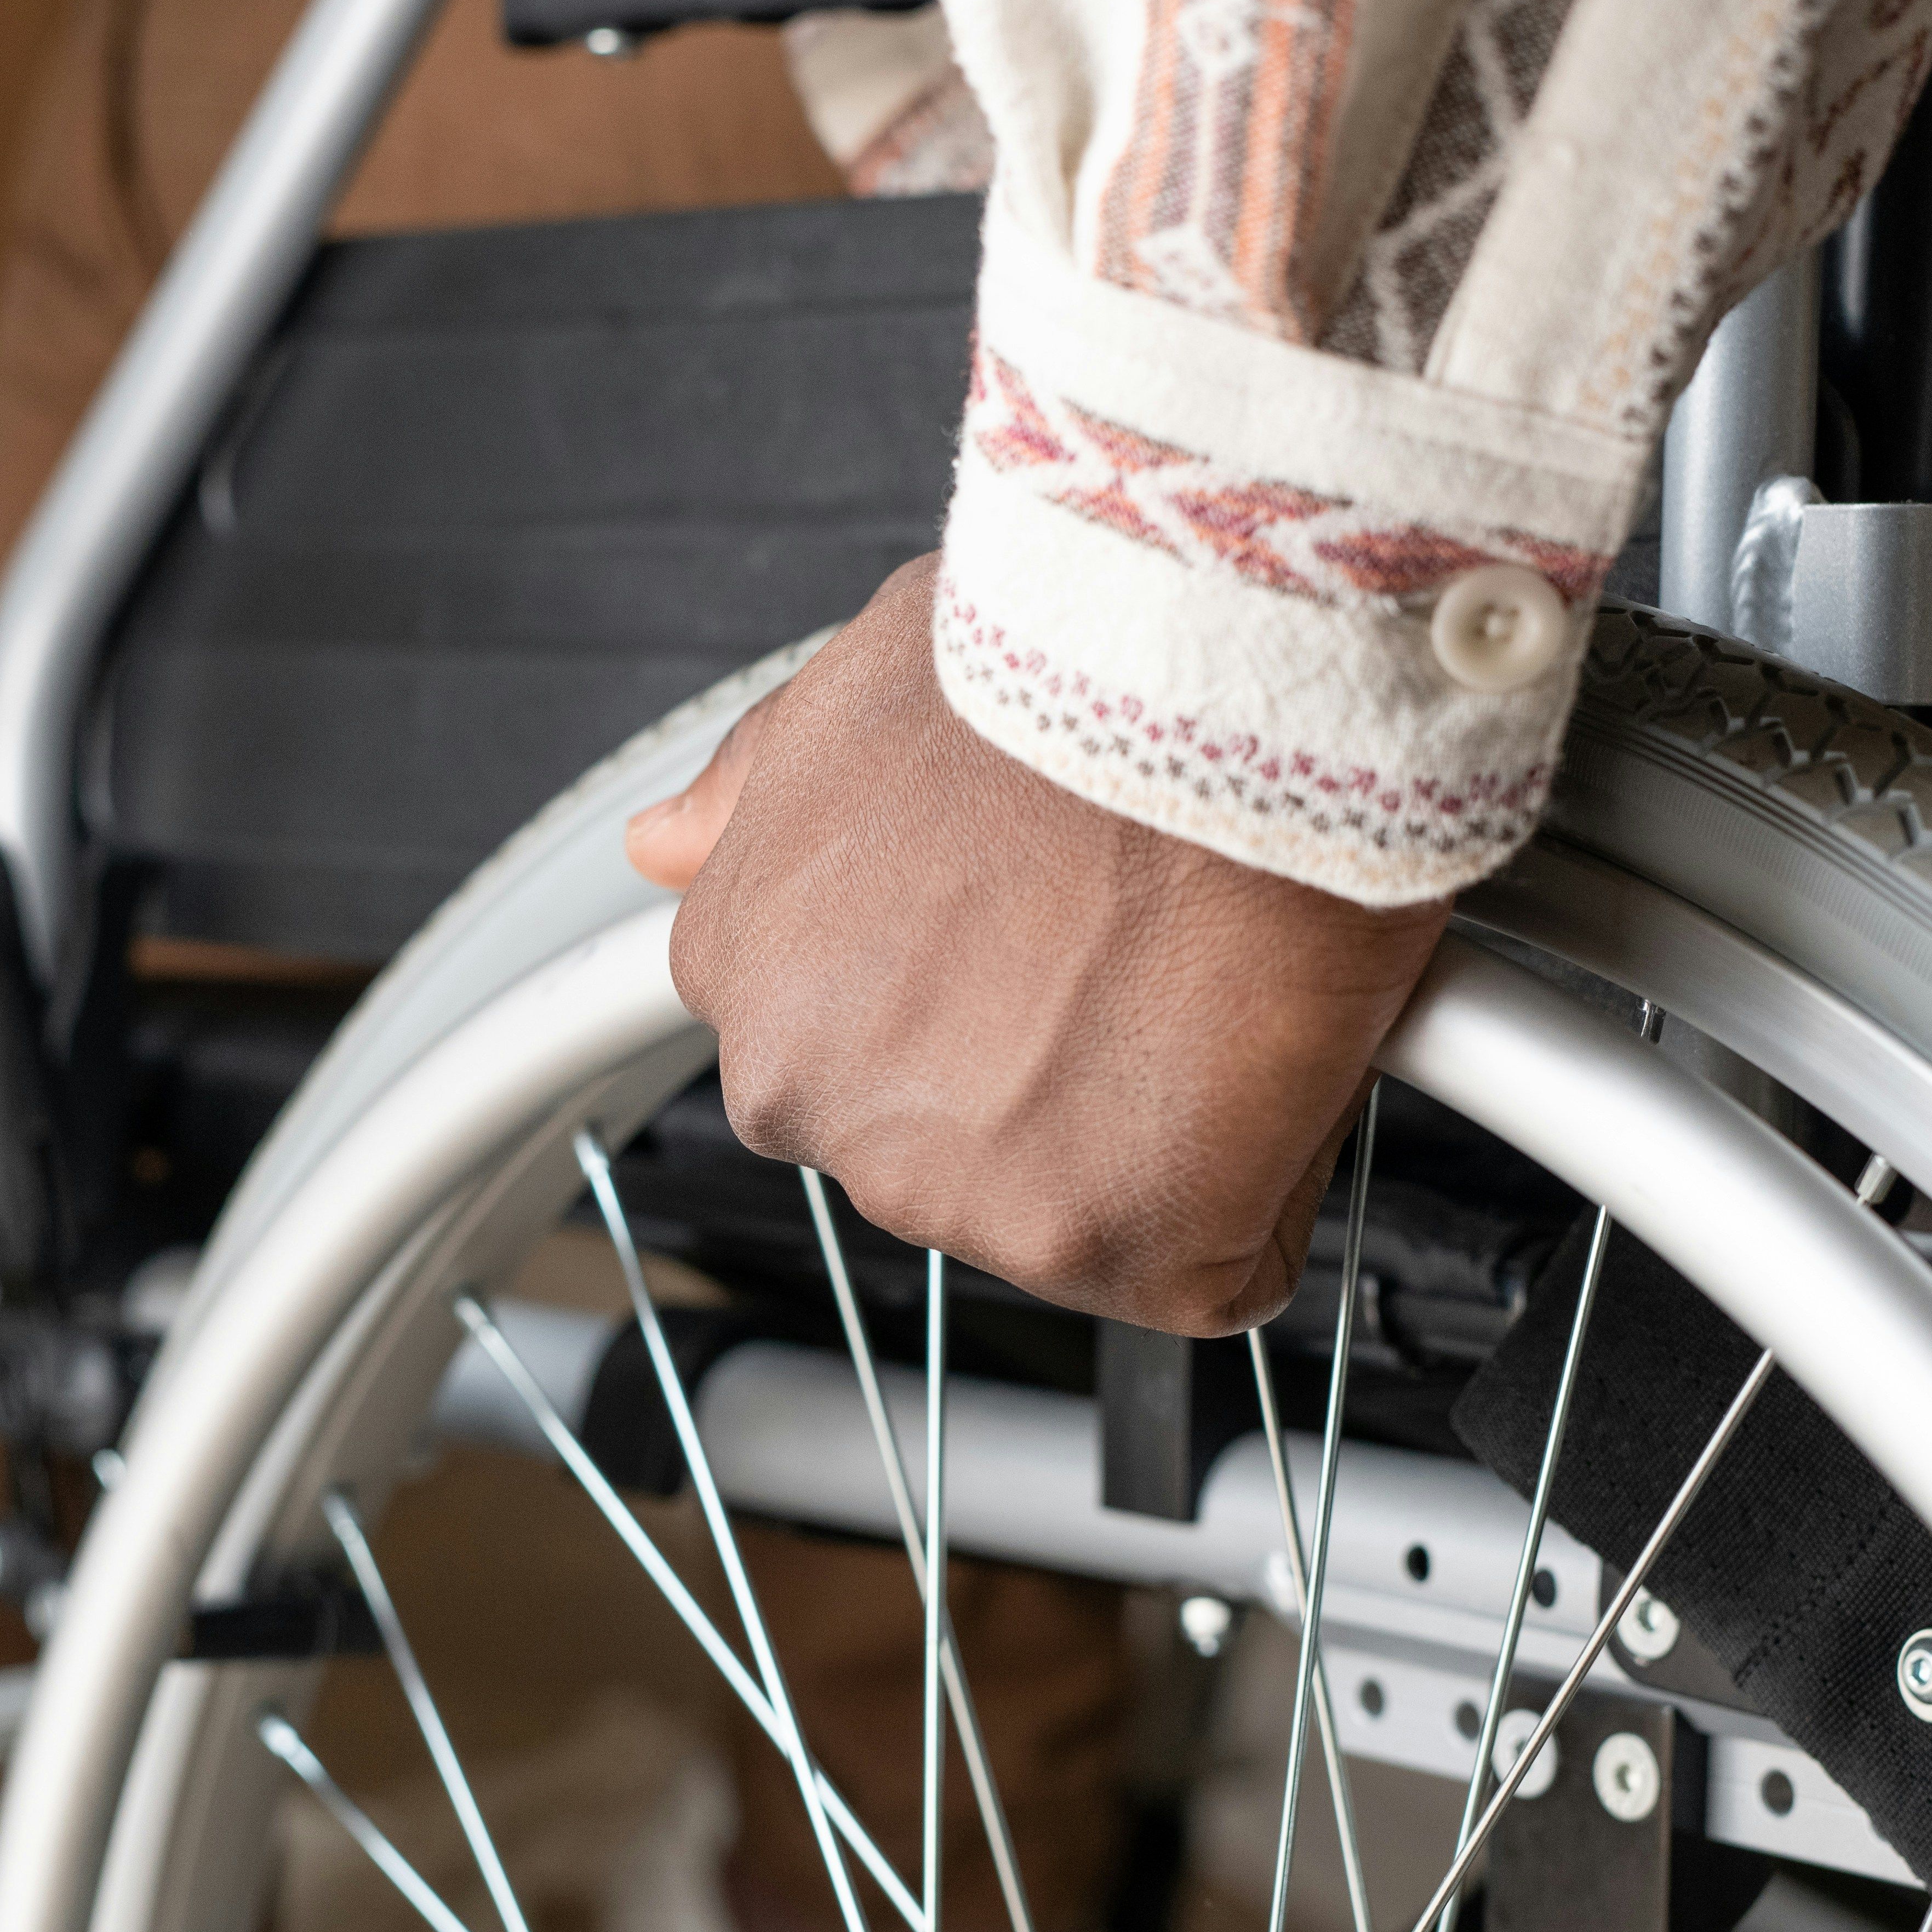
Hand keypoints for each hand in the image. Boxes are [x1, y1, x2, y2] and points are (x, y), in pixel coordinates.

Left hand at [628, 557, 1452, 1335]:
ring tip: (1205, 973)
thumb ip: (759, 791)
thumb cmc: (1069, 663)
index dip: (981, 991)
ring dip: (1155, 1122)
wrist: (1220, 690)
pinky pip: (1207, 1267)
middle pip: (958, 1139)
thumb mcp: (861, 683)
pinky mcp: (1111, 1251)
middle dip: (1054, 1067)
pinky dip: (1259, 1183)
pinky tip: (1268, 1055)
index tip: (1045, 937)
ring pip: (1077, 1205)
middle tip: (1137, 944)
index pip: (856, 1045)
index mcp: (749, 969)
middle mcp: (818, 1098)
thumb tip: (663, 843)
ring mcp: (954, 1193)